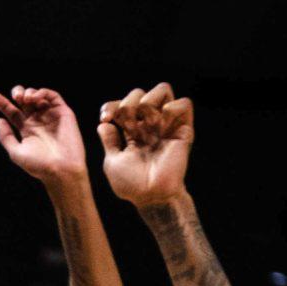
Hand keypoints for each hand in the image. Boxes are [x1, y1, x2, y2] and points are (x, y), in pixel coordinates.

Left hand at [0, 86, 86, 182]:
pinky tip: (34, 98)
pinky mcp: (63, 113)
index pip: (12, 112)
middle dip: (18, 93)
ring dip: (29, 92)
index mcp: (26, 129)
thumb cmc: (39, 165)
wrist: (61, 170)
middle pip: (24, 101)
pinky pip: (54, 96)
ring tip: (25, 99)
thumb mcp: (16, 152)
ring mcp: (50, 116)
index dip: (2, 103)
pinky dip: (43, 92)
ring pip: (38, 95)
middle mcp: (38, 121)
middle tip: (16, 98)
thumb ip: (6, 136)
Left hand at [97, 82, 193, 206]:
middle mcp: (148, 124)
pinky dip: (171, 109)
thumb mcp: (112, 161)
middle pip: (139, 92)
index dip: (111, 106)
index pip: (120, 104)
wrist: (150, 196)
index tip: (105, 119)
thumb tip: (103, 124)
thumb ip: (109, 141)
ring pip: (163, 89)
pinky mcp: (183, 129)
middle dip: (128, 104)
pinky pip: (184, 103)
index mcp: (131, 130)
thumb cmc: (131, 184)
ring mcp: (166, 125)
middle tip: (127, 125)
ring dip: (149, 101)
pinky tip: (162, 126)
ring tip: (146, 123)